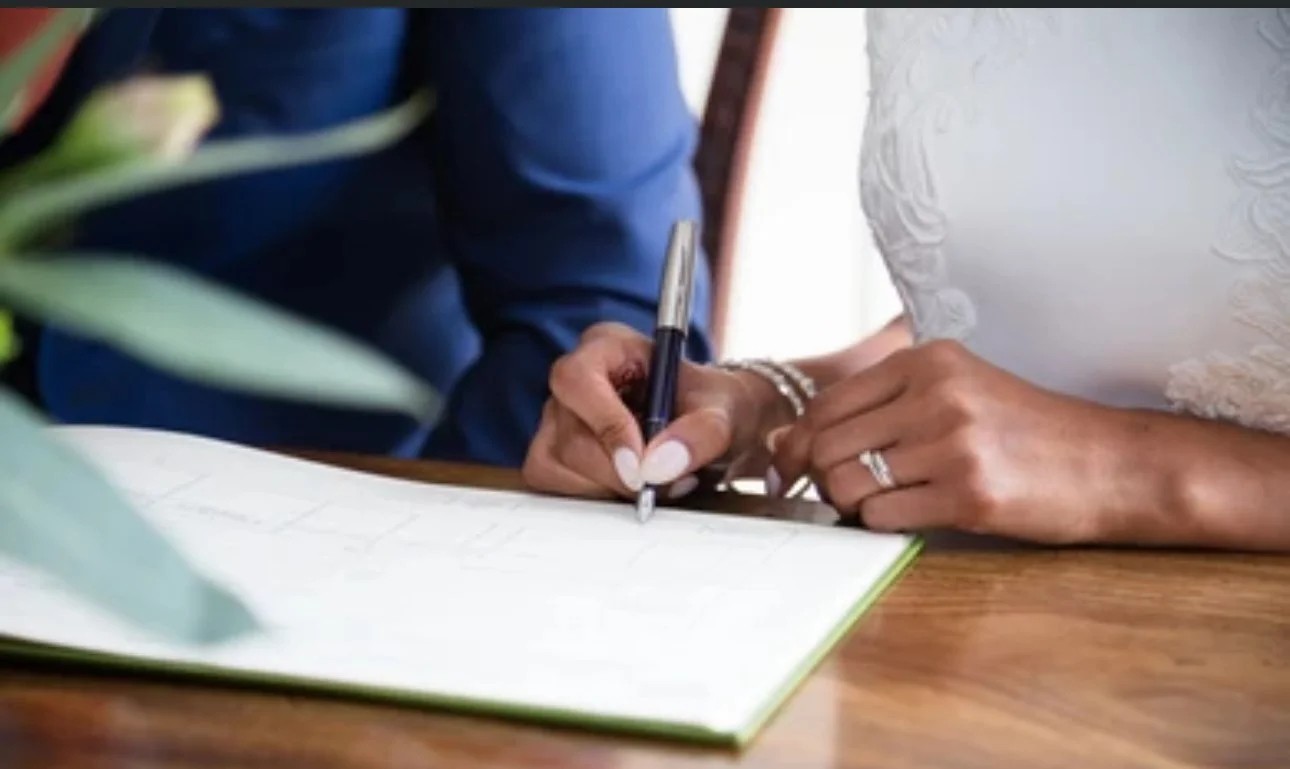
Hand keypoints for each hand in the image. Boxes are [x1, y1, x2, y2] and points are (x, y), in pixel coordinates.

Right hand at [523, 322, 791, 499]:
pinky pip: (551, 483)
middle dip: (617, 473)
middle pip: (569, 435)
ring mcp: (557, 419)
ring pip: (553, 465)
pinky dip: (591, 498)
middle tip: (662, 485)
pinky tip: (626, 492)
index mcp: (607, 346)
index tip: (641, 466)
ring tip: (652, 486)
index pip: (579, 379)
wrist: (712, 431)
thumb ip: (701, 433)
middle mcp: (575, 380)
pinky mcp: (552, 454)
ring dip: (605, 489)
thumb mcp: (725, 412)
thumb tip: (659, 464)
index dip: (606, 425)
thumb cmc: (713, 407)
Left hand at [769, 339, 1149, 543]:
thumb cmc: (1025, 431)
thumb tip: (787, 442)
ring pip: (847, 485)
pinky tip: (915, 514)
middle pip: (828, 447)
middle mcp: (936, 395)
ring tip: (886, 502)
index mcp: (927, 360)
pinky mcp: (968, 494)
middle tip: (844, 494)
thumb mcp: (957, 391)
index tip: (794, 469)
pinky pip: (882, 517)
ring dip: (853, 505)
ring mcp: (952, 445)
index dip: (800, 443)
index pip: (826, 404)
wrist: (1111, 464)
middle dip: (824, 479)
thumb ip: (879, 407)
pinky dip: (884, 524)